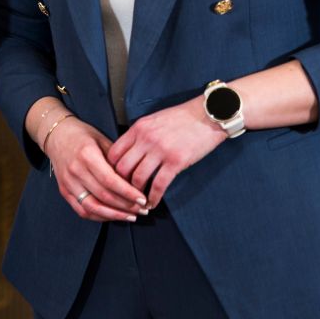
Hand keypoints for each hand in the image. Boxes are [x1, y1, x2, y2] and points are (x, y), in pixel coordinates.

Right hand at [43, 113, 148, 221]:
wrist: (57, 135)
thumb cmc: (82, 136)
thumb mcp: (102, 140)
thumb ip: (117, 160)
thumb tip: (135, 180)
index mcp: (87, 155)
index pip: (110, 180)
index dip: (128, 193)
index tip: (143, 199)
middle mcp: (75, 171)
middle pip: (104, 196)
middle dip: (126, 206)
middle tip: (143, 210)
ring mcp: (68, 183)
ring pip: (93, 207)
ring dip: (114, 215)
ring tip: (131, 217)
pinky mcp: (64, 191)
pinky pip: (82, 210)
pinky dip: (99, 217)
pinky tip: (113, 216)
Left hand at [107, 98, 226, 208]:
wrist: (208, 115)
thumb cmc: (182, 118)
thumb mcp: (154, 120)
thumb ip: (140, 135)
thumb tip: (129, 153)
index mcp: (138, 128)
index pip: (114, 152)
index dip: (111, 169)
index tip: (115, 179)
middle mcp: (146, 139)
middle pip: (122, 168)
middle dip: (121, 184)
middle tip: (124, 193)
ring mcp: (160, 150)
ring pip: (138, 178)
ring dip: (136, 194)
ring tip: (138, 201)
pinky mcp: (176, 161)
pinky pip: (159, 185)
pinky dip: (153, 197)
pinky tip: (152, 203)